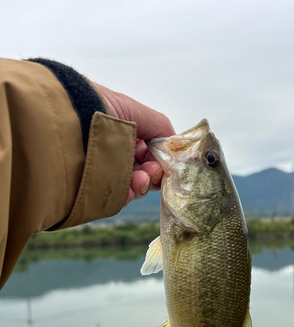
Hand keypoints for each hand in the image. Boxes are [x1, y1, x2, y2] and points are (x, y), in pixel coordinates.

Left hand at [94, 83, 174, 205]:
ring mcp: (102, 171)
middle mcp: (112, 151)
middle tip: (151, 173)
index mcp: (122, 133)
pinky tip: (129, 190)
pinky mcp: (92, 188)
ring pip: (131, 185)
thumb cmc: (99, 109)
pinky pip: (116, 196)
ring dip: (141, 184)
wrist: (64, 123)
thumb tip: (176, 144)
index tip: (164, 163)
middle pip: (142, 171)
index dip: (159, 159)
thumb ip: (161, 127)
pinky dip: (126, 194)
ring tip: (139, 180)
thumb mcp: (135, 111)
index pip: (148, 152)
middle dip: (152, 173)